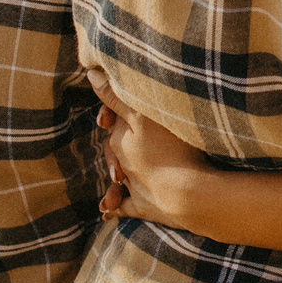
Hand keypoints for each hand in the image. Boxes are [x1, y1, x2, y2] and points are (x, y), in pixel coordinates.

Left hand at [85, 68, 209, 224]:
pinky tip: (106, 210)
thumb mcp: (142, 116)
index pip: (113, 122)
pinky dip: (115, 204)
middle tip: (127, 137)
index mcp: (122, 139)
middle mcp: (124, 163)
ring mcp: (134, 187)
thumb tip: (91, 73)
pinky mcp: (144, 207)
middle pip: (116, 149)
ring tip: (119, 179)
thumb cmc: (171, 151)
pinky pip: (124, 205)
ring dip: (115, 176)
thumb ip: (116, 96)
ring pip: (118, 177)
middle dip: (116, 147)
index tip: (108, 118)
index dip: (111, 113)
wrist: (190, 195)